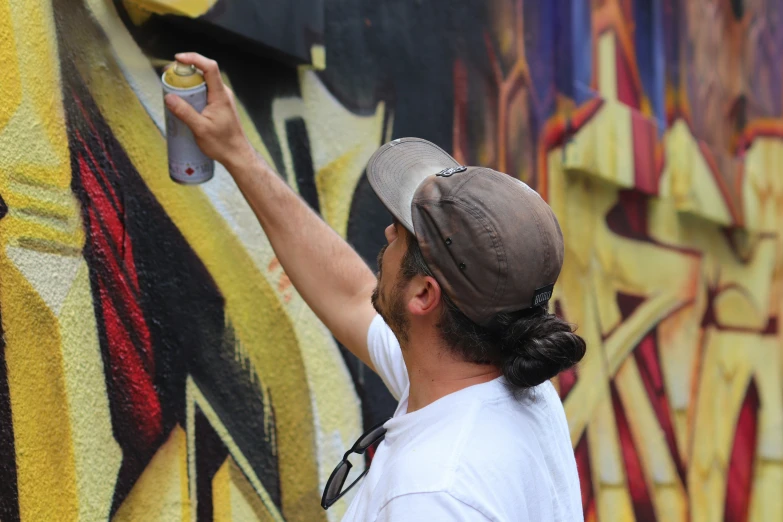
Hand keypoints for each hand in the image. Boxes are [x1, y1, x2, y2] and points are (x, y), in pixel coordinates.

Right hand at [164, 52, 254, 169]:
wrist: (237, 155)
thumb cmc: (222, 143)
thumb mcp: (200, 129)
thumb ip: (185, 112)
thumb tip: (168, 97)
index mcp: (220, 95)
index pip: (210, 67)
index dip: (194, 58)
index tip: (178, 59)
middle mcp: (223, 93)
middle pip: (204, 72)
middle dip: (185, 70)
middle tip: (168, 75)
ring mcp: (221, 99)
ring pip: (203, 83)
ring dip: (188, 82)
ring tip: (172, 87)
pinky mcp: (219, 106)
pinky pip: (204, 92)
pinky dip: (192, 92)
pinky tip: (182, 100)